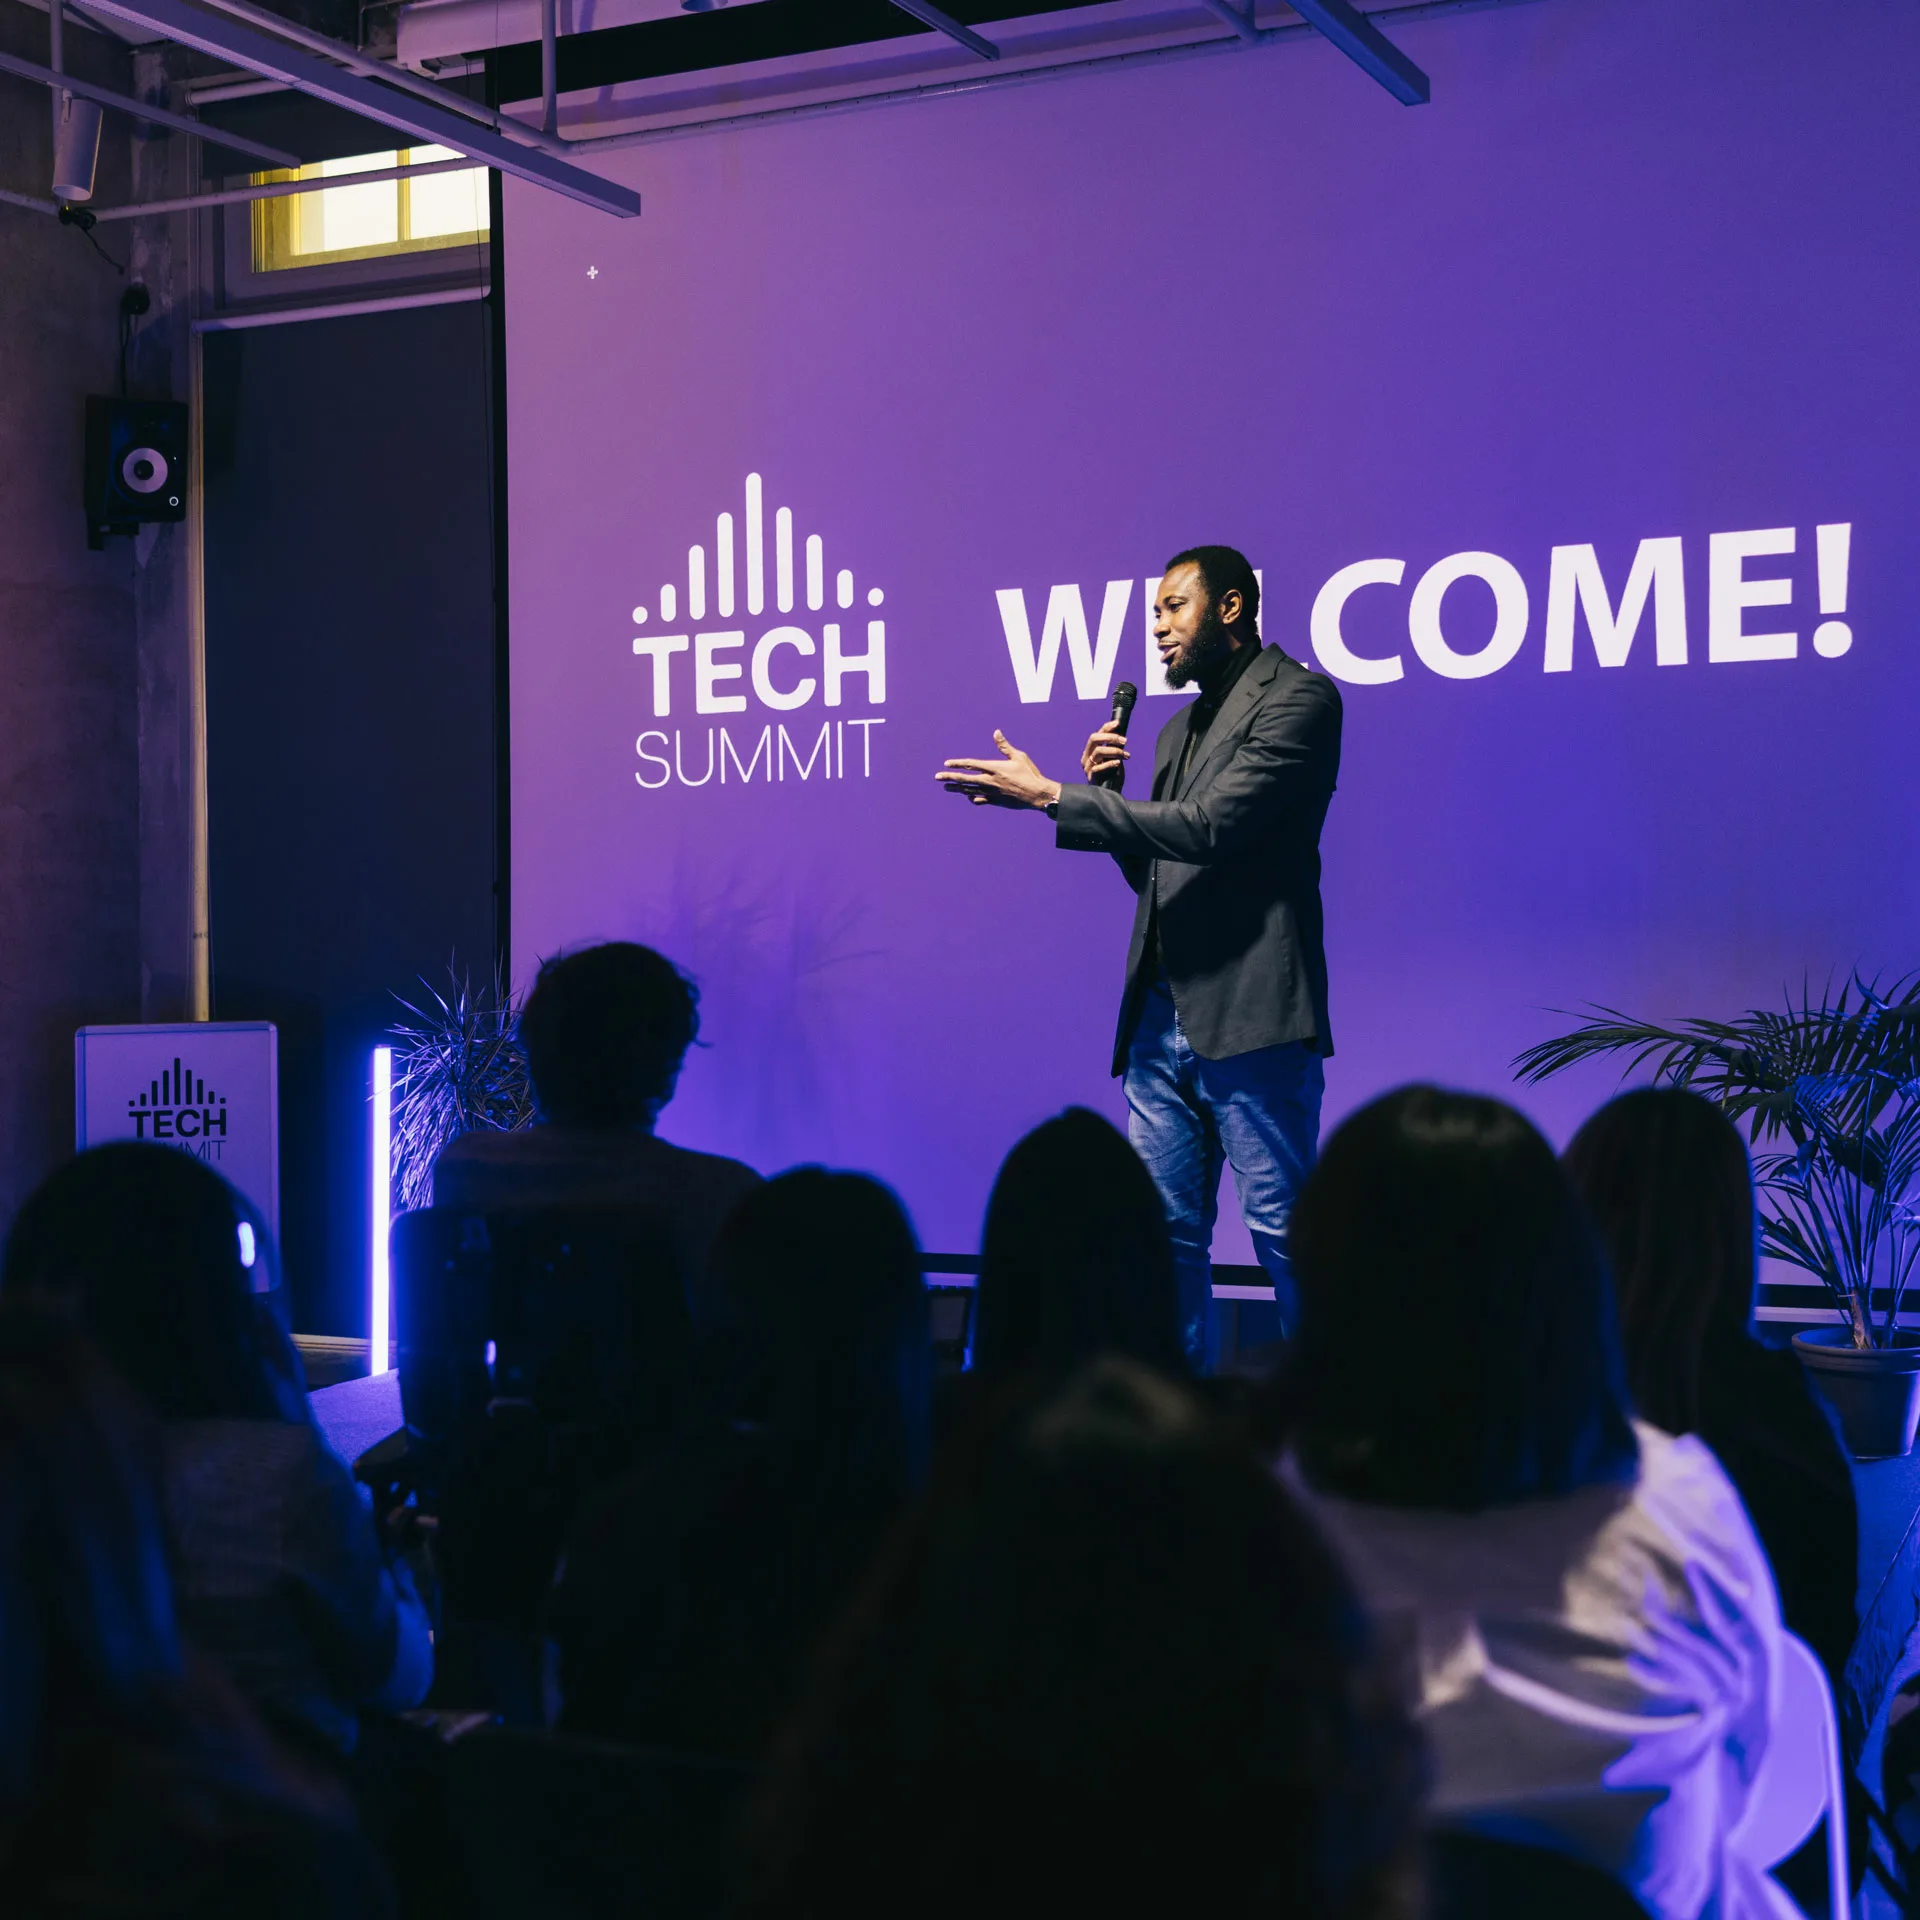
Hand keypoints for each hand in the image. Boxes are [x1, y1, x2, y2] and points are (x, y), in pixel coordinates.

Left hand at [935, 731, 1062, 810]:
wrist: (1037, 794)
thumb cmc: (1030, 773)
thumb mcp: (1019, 756)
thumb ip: (1004, 746)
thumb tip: (996, 732)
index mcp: (995, 767)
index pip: (971, 764)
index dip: (957, 763)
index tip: (946, 763)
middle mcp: (990, 780)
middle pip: (965, 779)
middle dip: (950, 777)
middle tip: (937, 777)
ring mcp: (991, 792)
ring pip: (969, 790)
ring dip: (956, 788)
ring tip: (946, 787)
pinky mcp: (995, 801)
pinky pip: (979, 800)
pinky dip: (971, 798)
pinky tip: (967, 796)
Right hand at [1081, 719, 1129, 785]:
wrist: (1110, 793)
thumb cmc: (1112, 775)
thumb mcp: (1113, 758)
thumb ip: (1114, 748)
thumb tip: (1121, 735)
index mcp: (1090, 751)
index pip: (1096, 735)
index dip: (1106, 727)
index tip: (1117, 723)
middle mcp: (1086, 757)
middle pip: (1094, 739)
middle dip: (1110, 737)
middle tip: (1124, 741)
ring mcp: (1087, 767)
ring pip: (1098, 751)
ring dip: (1115, 751)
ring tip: (1126, 755)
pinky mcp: (1091, 776)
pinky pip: (1099, 767)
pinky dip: (1109, 763)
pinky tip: (1118, 763)